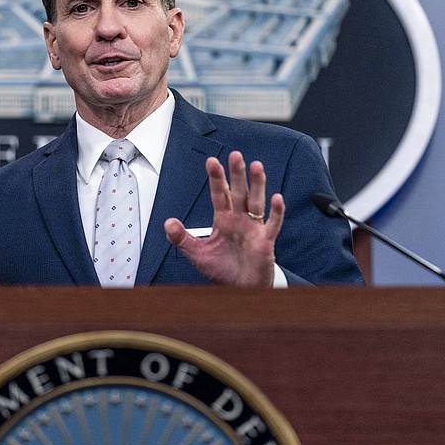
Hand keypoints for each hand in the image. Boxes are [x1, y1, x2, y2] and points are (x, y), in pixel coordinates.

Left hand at [164, 151, 284, 286]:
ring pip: (256, 202)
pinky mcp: (265, 241)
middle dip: (237, 174)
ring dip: (257, 184)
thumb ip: (182, 238)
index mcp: (223, 219)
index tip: (211, 161)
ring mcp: (253, 228)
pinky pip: (272, 224)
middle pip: (239, 192)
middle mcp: (239, 219)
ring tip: (257, 166)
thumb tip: (167, 222)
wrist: (240, 289)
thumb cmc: (222, 269)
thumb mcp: (197, 253)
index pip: (219, 194)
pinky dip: (276, 212)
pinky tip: (276, 198)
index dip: (216, 178)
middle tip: (236, 155)